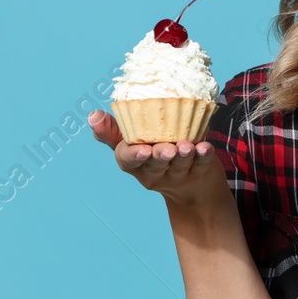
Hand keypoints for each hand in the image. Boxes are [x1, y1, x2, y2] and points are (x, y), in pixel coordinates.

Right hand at [87, 109, 230, 211]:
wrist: (191, 183)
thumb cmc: (154, 150)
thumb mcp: (131, 143)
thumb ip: (113, 130)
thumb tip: (93, 115)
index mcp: (134, 163)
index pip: (128, 161)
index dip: (134, 156)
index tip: (141, 150)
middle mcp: (154, 171)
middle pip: (156, 165)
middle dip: (160, 156)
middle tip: (167, 149)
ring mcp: (177, 174)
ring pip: (179, 165)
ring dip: (184, 155)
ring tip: (187, 147)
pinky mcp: (199, 172)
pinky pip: (202, 164)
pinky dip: (204, 156)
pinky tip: (205, 147)